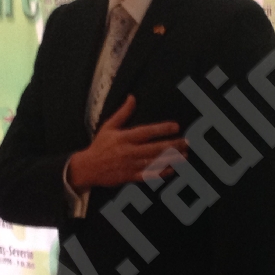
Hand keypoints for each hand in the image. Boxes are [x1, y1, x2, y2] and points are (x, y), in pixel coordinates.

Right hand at [68, 95, 187, 188]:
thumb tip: (132, 97)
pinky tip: (173, 169)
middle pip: (154, 148)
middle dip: (172, 145)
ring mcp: (130, 166)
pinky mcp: (130, 177)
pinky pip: (149, 176)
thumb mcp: (108, 126)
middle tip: (187, 142)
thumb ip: (123, 113)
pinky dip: (161, 173)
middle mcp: (129, 151)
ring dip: (171, 159)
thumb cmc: (100, 145)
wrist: (88, 168)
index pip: (146, 132)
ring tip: (185, 155)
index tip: (176, 126)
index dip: (162, 129)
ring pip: (154, 162)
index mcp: (124, 138)